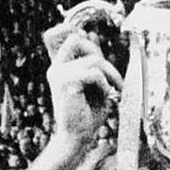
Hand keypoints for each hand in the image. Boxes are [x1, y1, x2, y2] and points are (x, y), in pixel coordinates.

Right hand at [46, 32, 121, 148]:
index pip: (60, 35)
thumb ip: (91, 60)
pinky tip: (106, 95)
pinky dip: (105, 84)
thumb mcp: (93, 83)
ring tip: (114, 88)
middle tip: (111, 73)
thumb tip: (91, 33)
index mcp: (58, 67)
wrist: (77, 139)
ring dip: (110, 73)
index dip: (75, 30)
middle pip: (76, 38)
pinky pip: (94, 73)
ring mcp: (58, 75)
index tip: (92, 38)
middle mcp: (55, 69)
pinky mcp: (66, 83)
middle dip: (98, 51)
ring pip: (93, 59)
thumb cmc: (87, 115)